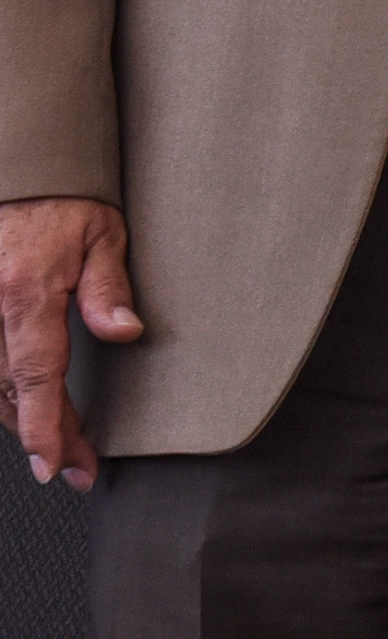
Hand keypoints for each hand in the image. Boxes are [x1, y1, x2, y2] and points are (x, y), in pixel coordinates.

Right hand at [0, 195, 137, 491]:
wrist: (18, 173)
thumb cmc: (60, 200)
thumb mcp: (101, 232)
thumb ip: (108, 286)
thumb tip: (125, 331)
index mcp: (26, 294)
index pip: (37, 376)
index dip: (45, 427)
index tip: (57, 462)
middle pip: (12, 392)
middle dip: (43, 435)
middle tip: (73, 466)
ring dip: (19, 418)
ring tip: (54, 444)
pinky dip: (2, 391)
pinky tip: (21, 407)